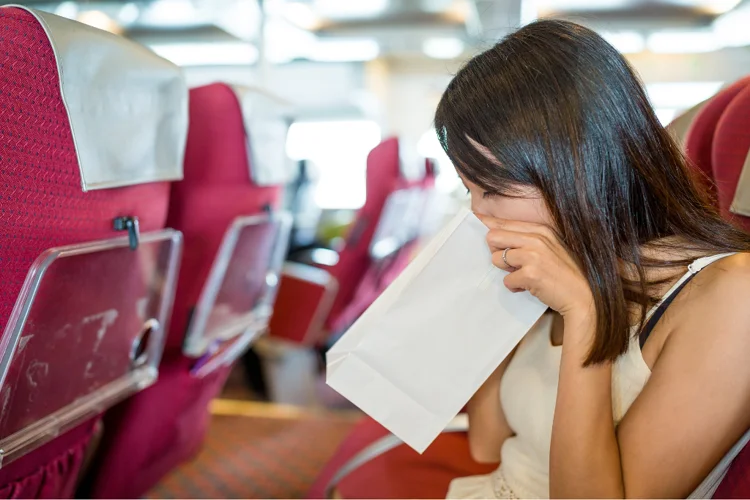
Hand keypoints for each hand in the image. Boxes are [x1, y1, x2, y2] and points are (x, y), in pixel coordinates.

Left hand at [476, 213, 593, 318]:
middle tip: (511, 264)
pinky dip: (515, 287)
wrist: (584, 297)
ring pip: (496, 259)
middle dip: (496, 252)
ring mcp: (533, 256)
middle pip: (493, 237)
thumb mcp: (549, 248)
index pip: (504, 222)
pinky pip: (506, 280)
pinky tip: (529, 287)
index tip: (473, 217)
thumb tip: (494, 235)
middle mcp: (536, 239)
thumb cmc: (565, 274)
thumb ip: (526, 240)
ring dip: (507, 271)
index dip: (486, 222)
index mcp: (540, 229)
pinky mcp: (530, 274)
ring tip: (524, 276)